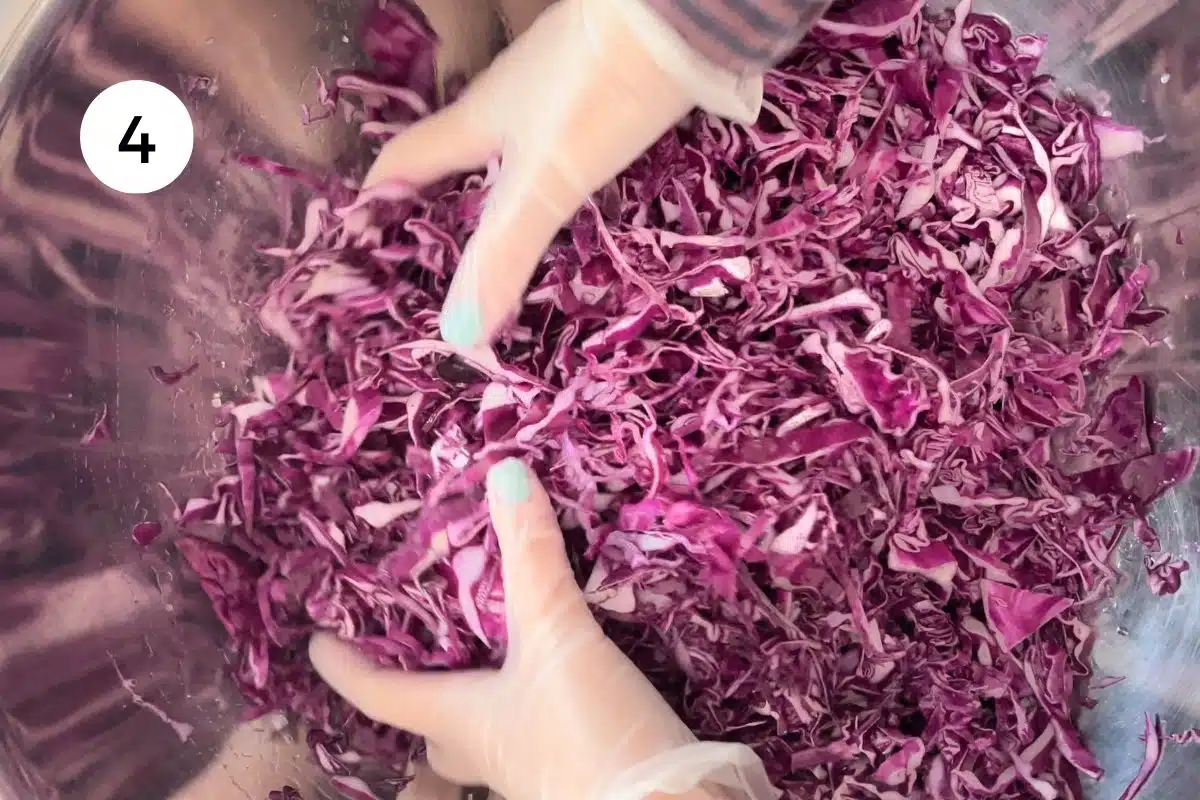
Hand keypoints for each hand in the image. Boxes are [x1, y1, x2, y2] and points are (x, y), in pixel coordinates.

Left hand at [309, 458, 775, 799]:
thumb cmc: (583, 730)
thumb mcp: (558, 635)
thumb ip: (534, 556)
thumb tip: (505, 472)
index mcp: (461, 719)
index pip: (382, 694)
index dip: (345, 667)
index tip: (316, 644)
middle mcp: (487, 751)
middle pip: (434, 732)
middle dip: (418, 702)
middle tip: (410, 662)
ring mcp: (532, 769)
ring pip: (486, 739)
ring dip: (480, 705)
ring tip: (490, 662)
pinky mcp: (577, 769)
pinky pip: (539, 735)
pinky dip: (538, 708)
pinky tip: (562, 687)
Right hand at [362, 0, 761, 350]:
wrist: (677, 15)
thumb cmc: (593, 93)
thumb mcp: (543, 183)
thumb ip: (504, 254)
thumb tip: (458, 337)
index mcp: (474, 122)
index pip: (404, 161)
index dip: (378, 200)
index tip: (364, 243)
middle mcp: (507, 103)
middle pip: (456, 157)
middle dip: (442, 205)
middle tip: (439, 265)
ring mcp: (558, 92)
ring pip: (511, 152)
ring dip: (500, 197)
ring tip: (504, 251)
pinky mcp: (605, 89)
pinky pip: (560, 143)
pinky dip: (553, 180)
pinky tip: (574, 205)